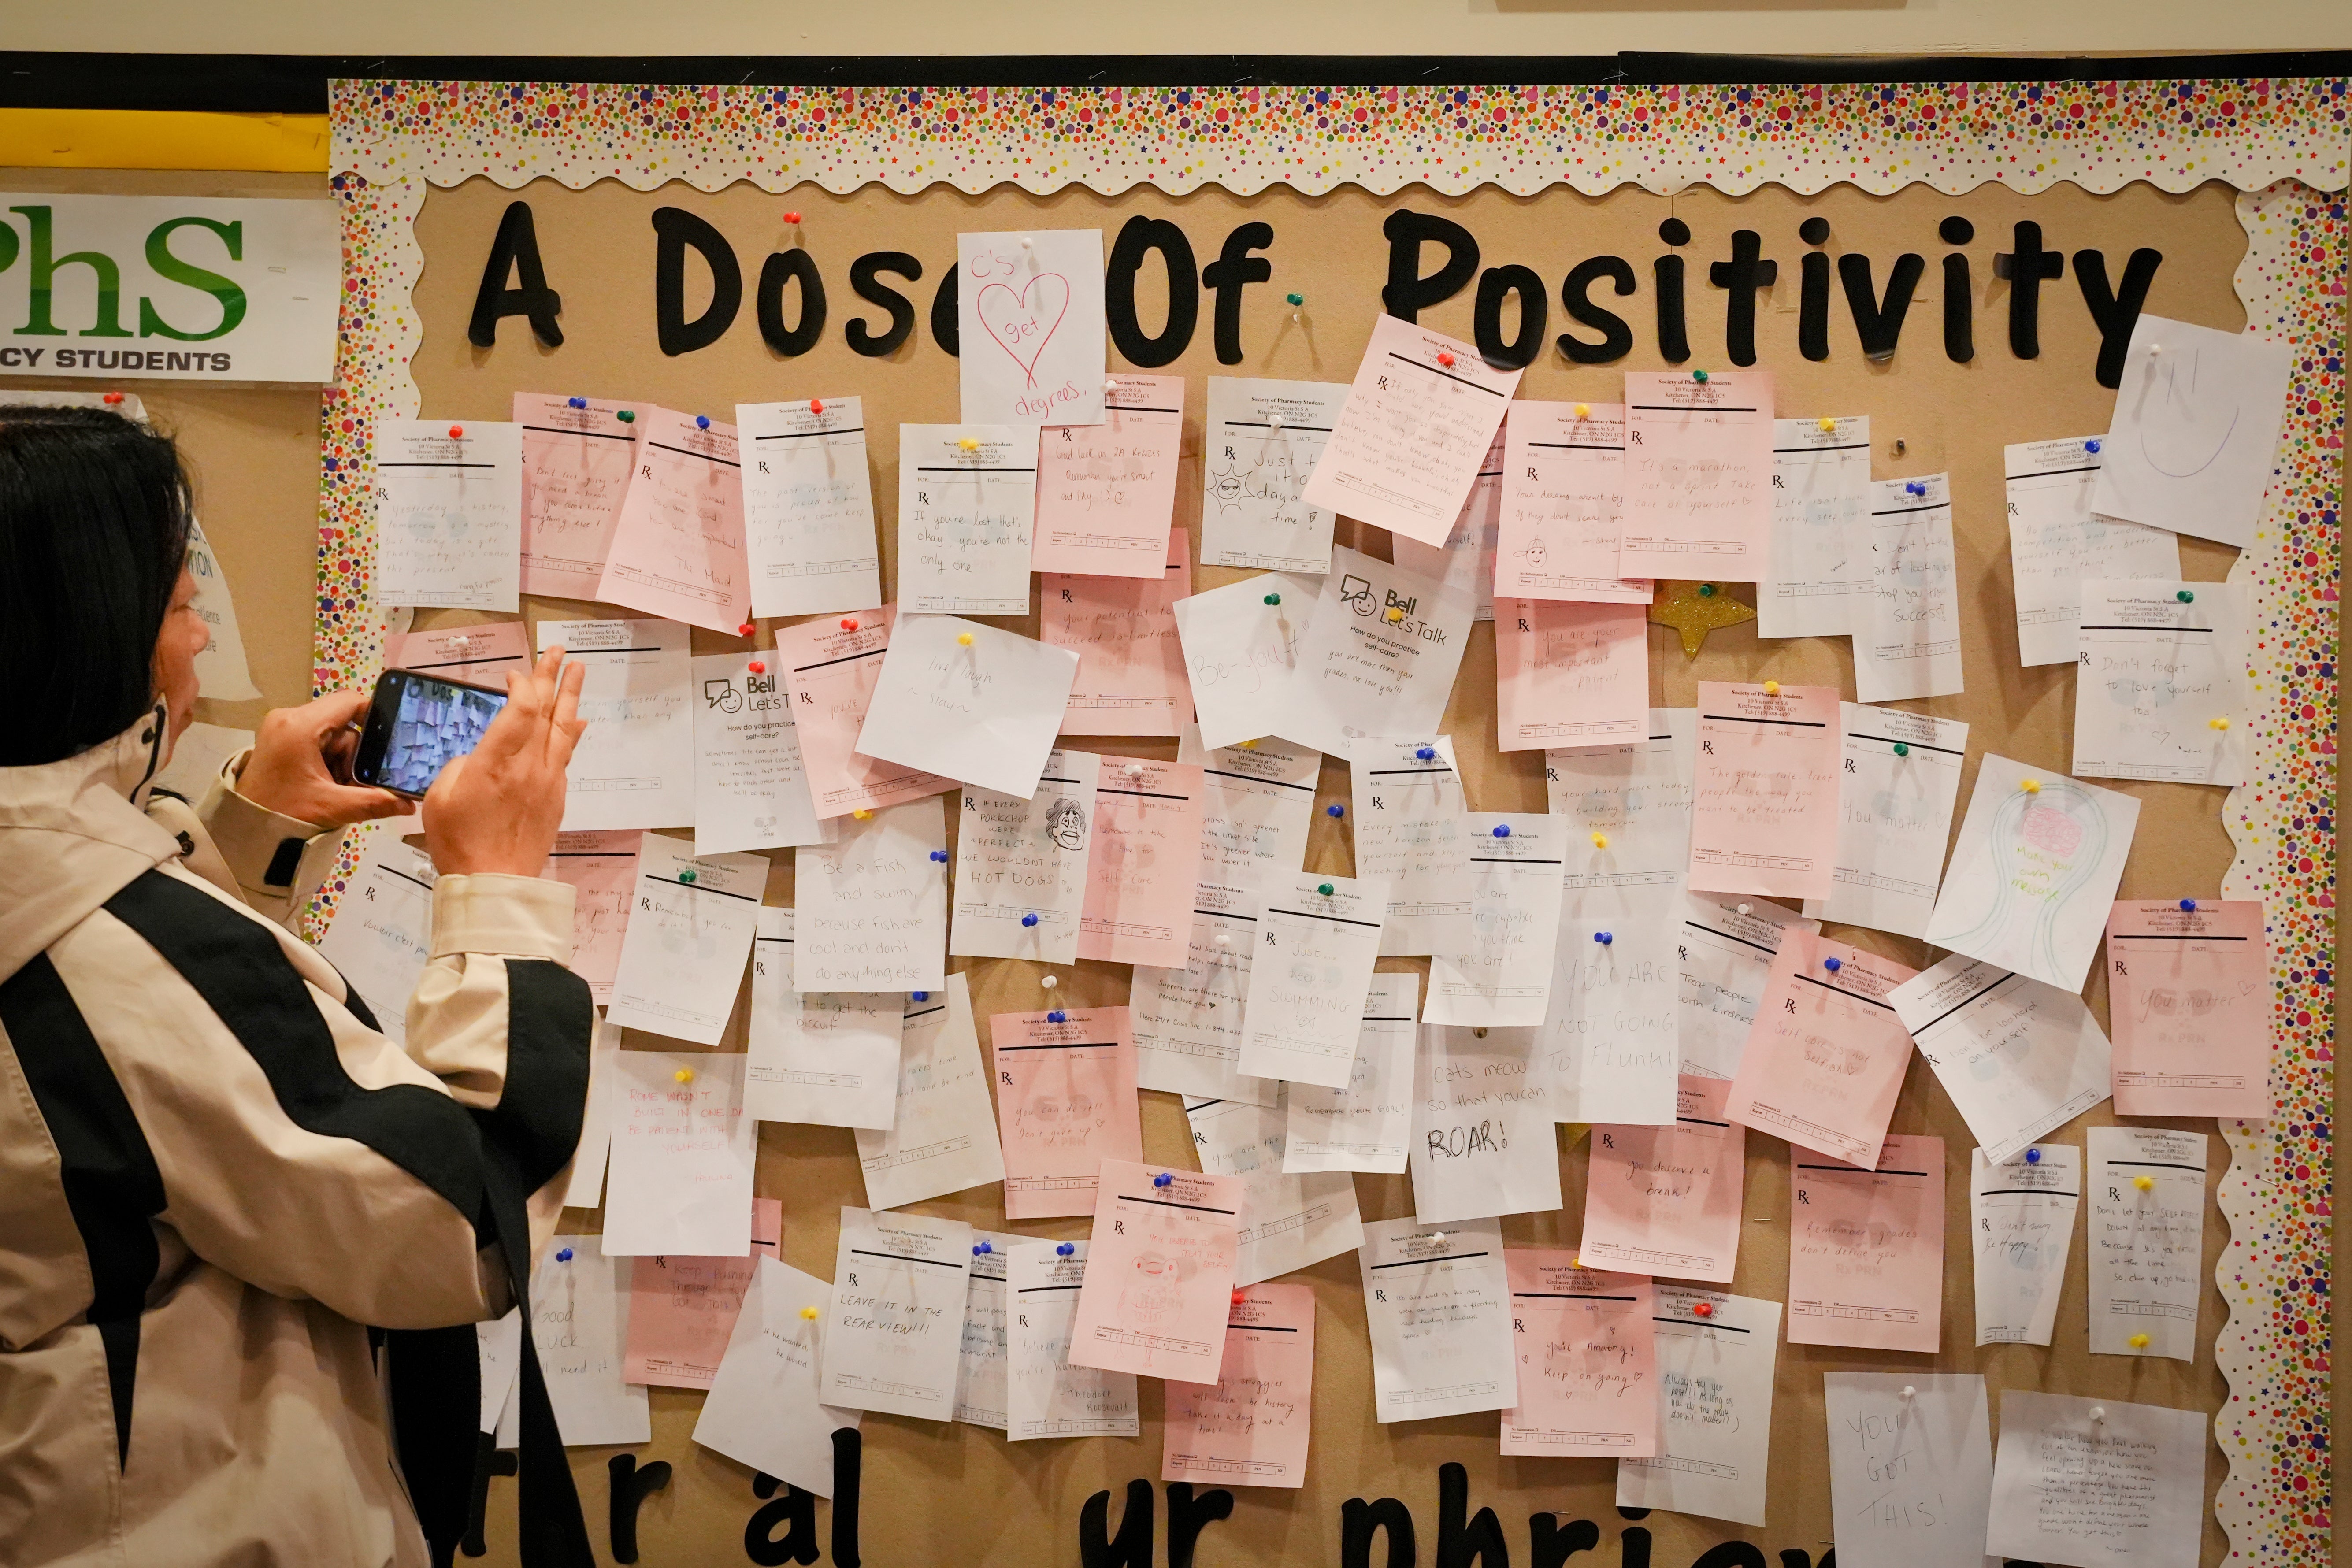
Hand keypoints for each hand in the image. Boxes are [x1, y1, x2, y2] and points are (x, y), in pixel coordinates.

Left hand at [236, 689, 414, 828]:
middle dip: (354, 752)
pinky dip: (328, 758)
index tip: (389, 740)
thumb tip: (409, 804)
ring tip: (335, 786)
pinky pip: (317, 738)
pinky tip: (325, 781)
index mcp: (300, 725)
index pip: (350, 701)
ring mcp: (282, 726)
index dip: (375, 714)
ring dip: (341, 759)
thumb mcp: (332, 806)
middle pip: (343, 722)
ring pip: (332, 732)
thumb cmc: (282, 812)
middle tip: (351, 780)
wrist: (242, 827)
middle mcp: (288, 717)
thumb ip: (374, 801)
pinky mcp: (279, 737)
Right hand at [422, 647, 586, 877]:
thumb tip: (483, 755)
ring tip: (578, 671)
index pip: (521, 708)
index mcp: (497, 761)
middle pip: (547, 710)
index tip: (515, 673)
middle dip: (552, 677)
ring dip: (570, 696)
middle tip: (558, 651)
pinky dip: (572, 732)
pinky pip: (567, 753)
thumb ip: (463, 764)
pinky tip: (577, 720)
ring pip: (564, 728)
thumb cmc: (460, 842)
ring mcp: (548, 779)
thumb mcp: (441, 796)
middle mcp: (529, 765)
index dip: (522, 684)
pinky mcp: (556, 795)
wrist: (495, 882)